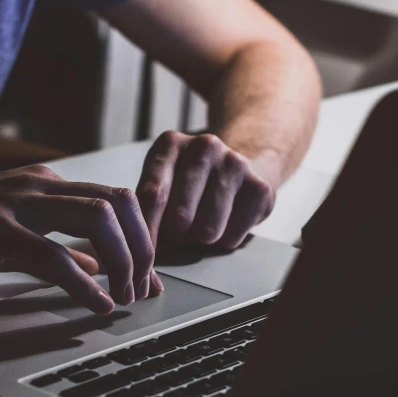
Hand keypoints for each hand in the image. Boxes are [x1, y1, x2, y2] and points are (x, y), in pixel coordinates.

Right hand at [0, 165, 161, 313]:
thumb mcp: (13, 234)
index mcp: (47, 184)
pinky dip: (83, 283)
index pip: (116, 200)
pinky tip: (95, 303)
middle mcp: (39, 185)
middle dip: (142, 248)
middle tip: (142, 287)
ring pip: (96, 218)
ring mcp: (16, 202)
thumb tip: (98, 265)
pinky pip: (51, 254)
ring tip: (123, 295)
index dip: (142, 238)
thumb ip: (58, 246)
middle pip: (119, 202)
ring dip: (121, 260)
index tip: (149, 275)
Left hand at [136, 131, 276, 250]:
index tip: (142, 253)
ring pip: (207, 232)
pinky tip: (224, 223)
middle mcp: (204, 147)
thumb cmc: (190, 183)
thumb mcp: (162, 182)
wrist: (241, 168)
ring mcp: (234, 164)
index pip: (152, 195)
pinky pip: (231, 238)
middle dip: (175, 237)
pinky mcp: (259, 188)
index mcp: (170, 144)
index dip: (146, 231)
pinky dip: (223, 242)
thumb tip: (138, 247)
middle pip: (179, 218)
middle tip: (179, 232)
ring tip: (200, 225)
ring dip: (199, 240)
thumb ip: (146, 208)